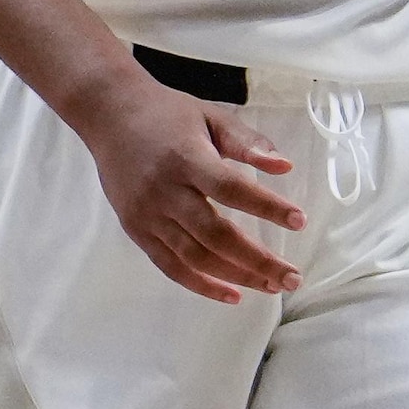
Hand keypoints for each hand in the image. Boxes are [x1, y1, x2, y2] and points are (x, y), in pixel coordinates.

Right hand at [70, 78, 305, 303]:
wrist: (108, 114)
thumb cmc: (168, 114)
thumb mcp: (212, 116)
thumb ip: (248, 142)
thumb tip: (285, 166)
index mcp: (186, 158)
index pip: (231, 189)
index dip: (267, 207)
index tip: (300, 221)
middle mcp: (164, 191)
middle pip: (215, 234)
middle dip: (258, 260)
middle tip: (292, 277)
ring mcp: (147, 214)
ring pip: (195, 257)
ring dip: (236, 276)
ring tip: (272, 286)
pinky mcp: (135, 229)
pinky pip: (169, 265)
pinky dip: (201, 284)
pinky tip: (232, 294)